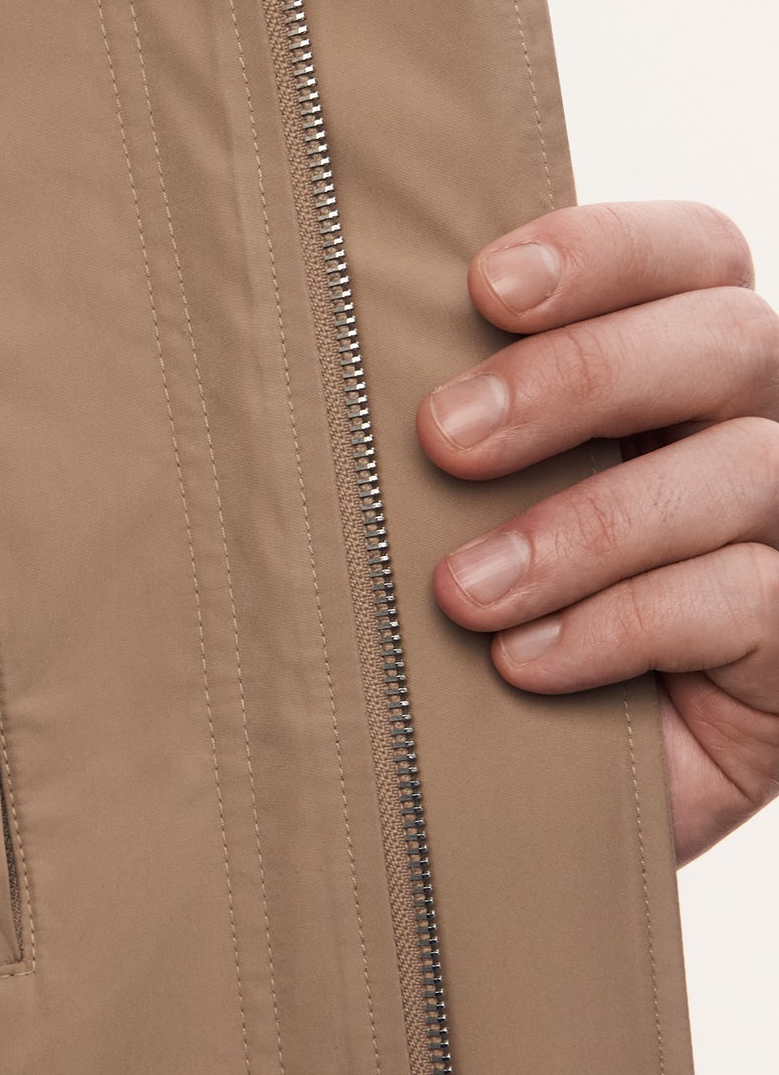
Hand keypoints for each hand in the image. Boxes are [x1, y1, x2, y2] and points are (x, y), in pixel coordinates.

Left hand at [420, 201, 778, 863]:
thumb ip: (459, 442)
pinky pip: (741, 601)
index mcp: (682, 380)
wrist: (513, 823)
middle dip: (578, 377)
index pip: (692, 259)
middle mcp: (756, 441)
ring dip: (583, 525)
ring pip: (742, 472)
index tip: (487, 287)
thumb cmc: (477, 651)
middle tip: (443, 438)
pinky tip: (522, 665)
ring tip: (461, 593)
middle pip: (727, 343)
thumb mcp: (465, 528)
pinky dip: (619, 624)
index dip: (606, 252)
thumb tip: (337, 362)